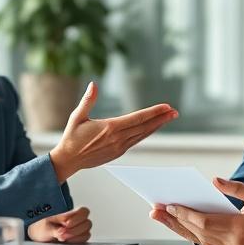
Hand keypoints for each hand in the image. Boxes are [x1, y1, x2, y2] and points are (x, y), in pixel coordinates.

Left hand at [27, 206, 91, 243]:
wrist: (39, 237)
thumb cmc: (43, 228)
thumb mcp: (46, 226)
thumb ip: (54, 229)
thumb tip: (61, 231)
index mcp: (71, 214)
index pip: (83, 212)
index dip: (77, 218)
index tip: (66, 224)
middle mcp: (77, 222)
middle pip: (87, 223)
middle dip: (74, 230)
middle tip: (62, 233)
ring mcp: (79, 232)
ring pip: (86, 233)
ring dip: (75, 236)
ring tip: (62, 238)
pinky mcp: (78, 241)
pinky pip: (83, 241)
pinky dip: (75, 242)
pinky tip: (66, 242)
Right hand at [49, 82, 177, 181]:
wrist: (68, 160)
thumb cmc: (72, 137)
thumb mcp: (77, 117)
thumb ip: (87, 100)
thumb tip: (93, 84)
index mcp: (110, 128)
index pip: (138, 118)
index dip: (154, 112)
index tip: (166, 107)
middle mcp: (118, 138)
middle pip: (145, 127)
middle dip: (161, 118)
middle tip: (174, 111)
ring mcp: (119, 147)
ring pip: (143, 134)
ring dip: (156, 126)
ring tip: (168, 118)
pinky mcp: (118, 152)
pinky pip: (136, 141)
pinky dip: (146, 133)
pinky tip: (152, 128)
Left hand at [149, 177, 243, 244]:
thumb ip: (237, 188)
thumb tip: (215, 181)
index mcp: (240, 229)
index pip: (205, 222)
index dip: (185, 214)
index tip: (170, 204)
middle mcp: (232, 243)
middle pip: (196, 232)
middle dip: (174, 220)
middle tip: (156, 210)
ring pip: (197, 239)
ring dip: (177, 228)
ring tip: (161, 216)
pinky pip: (204, 243)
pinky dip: (189, 234)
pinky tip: (177, 225)